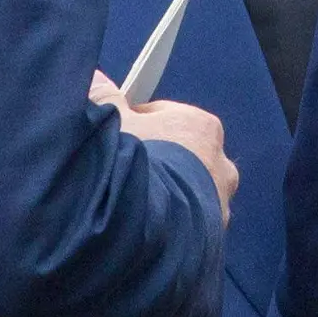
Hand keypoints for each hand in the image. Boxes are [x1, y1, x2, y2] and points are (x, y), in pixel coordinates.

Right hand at [94, 72, 236, 218]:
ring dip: (165, 197)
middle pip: (181, 157)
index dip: (137, 126)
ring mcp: (220, 203)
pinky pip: (187, 224)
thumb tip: (96, 80)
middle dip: (156, 164)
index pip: (166, 118)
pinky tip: (145, 228)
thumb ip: (106, 99)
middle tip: (123, 174)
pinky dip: (170, 225)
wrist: (152, 226)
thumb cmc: (137, 165)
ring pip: (186, 193)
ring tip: (133, 207)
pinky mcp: (214, 236)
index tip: (118, 140)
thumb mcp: (113, 124)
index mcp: (201, 126)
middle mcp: (220, 163)